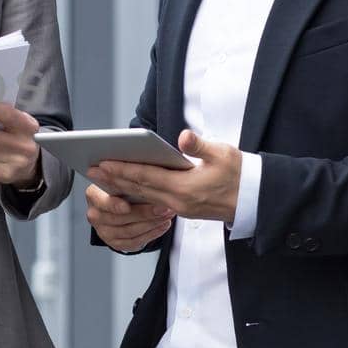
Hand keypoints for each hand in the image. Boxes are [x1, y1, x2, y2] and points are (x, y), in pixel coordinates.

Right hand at [86, 183, 174, 251]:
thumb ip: (127, 176)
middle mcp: (95, 214)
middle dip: (143, 213)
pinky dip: (151, 234)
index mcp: (93, 195)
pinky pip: (134, 242)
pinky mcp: (115, 243)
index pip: (100, 201)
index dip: (113, 205)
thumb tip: (142, 169)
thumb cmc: (124, 189)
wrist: (121, 205)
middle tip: (162, 207)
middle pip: (118, 218)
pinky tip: (161, 225)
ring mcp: (104, 231)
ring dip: (151, 223)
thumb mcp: (123, 179)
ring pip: (129, 231)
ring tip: (166, 214)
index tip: (127, 206)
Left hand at [90, 130, 241, 224]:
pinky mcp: (182, 210)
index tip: (102, 161)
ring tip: (101, 177)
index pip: (145, 177)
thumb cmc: (241, 174)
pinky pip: (152, 201)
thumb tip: (183, 137)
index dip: (122, 169)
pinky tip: (123, 187)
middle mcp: (178, 201)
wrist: (256, 201)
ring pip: (142, 196)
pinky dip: (135, 193)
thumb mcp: (223, 154)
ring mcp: (179, 208)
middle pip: (138, 188)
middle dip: (113, 179)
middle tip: (90, 169)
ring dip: (121, 187)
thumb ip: (200, 146)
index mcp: (186, 187)